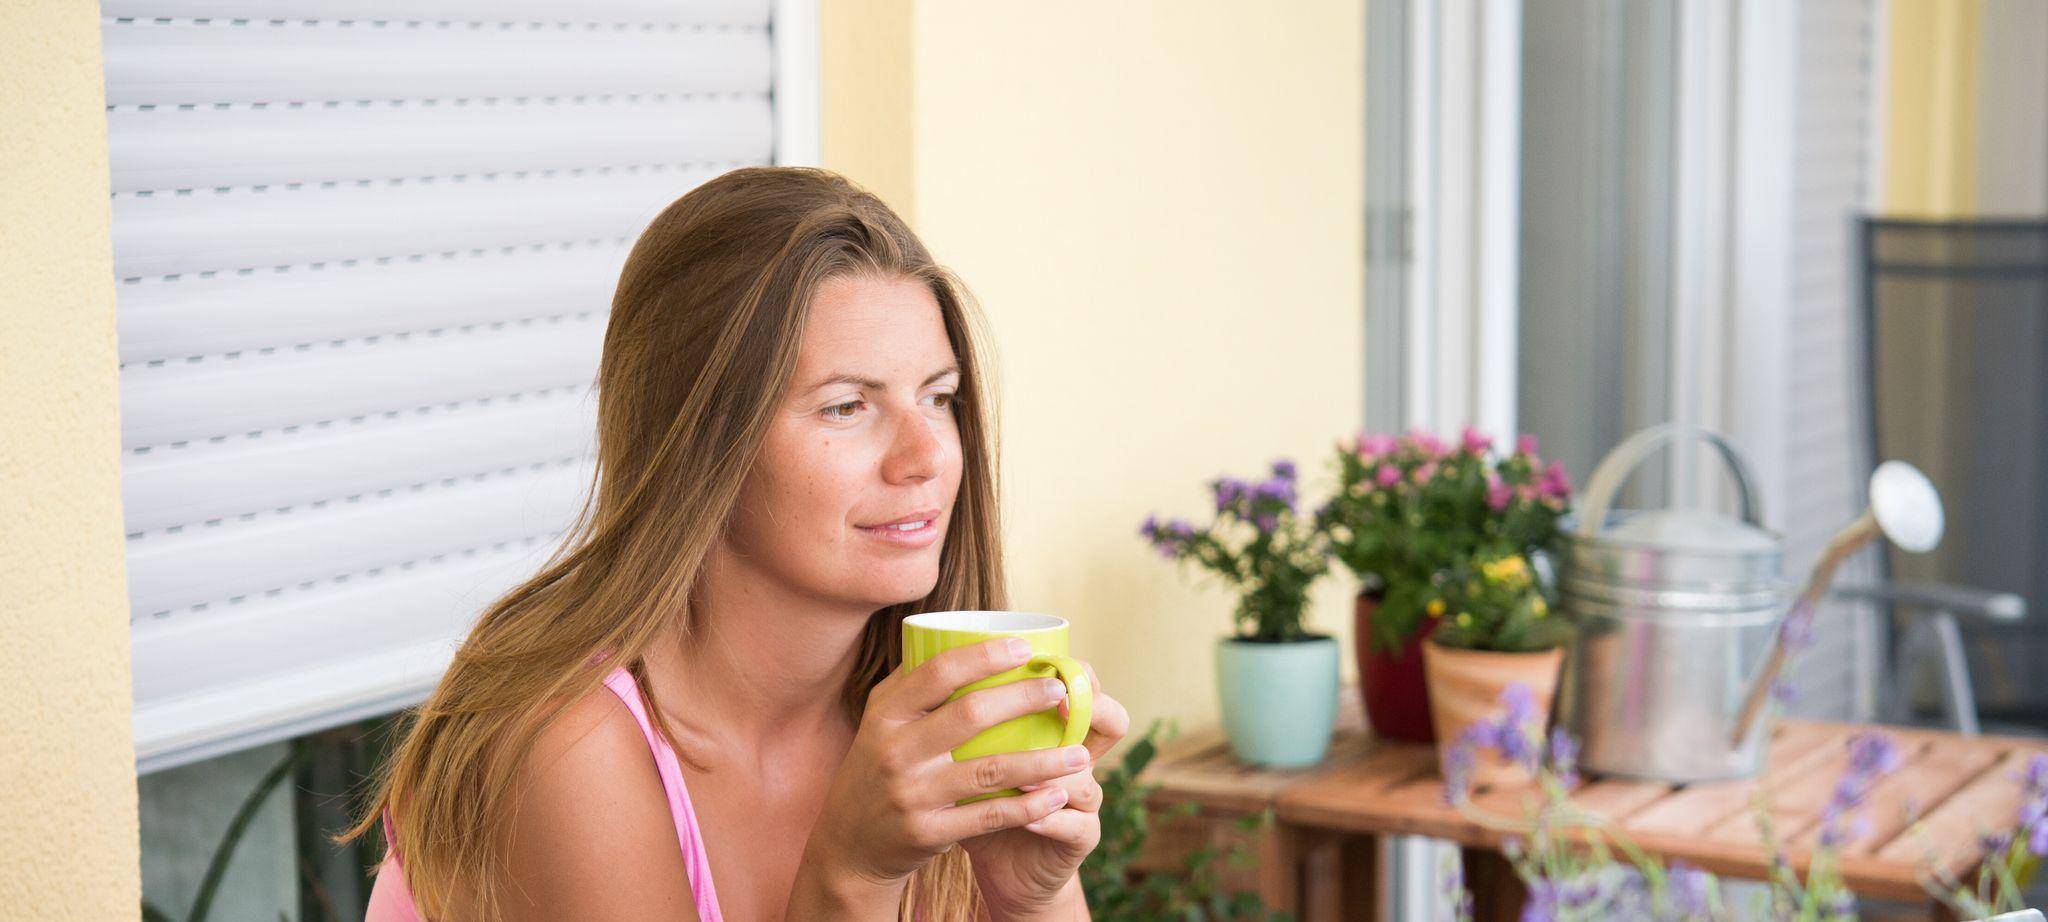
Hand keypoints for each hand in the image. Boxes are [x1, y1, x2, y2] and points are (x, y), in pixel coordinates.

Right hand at [798, 638, 1086, 898]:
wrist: (849, 845)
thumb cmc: (876, 770)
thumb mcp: (878, 722)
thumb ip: (910, 684)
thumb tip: (953, 634)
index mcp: (886, 715)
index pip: (938, 673)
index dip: (984, 656)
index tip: (1026, 648)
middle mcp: (895, 751)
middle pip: (970, 715)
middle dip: (1023, 699)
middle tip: (1061, 692)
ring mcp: (911, 794)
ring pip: (989, 770)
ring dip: (1042, 761)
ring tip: (1081, 753)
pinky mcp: (927, 832)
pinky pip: (988, 816)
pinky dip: (1028, 806)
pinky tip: (1058, 795)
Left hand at [963, 660, 1130, 920]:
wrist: (1003, 866)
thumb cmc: (979, 799)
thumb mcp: (972, 755)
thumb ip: (962, 716)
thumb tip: (921, 659)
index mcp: (1059, 729)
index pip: (1086, 687)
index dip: (1075, 670)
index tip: (1039, 654)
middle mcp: (1080, 757)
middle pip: (1107, 719)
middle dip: (1081, 706)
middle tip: (1053, 695)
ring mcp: (1085, 799)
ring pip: (1085, 774)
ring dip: (1052, 768)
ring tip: (1026, 769)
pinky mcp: (1082, 837)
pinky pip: (1074, 824)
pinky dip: (1048, 817)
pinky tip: (1027, 815)